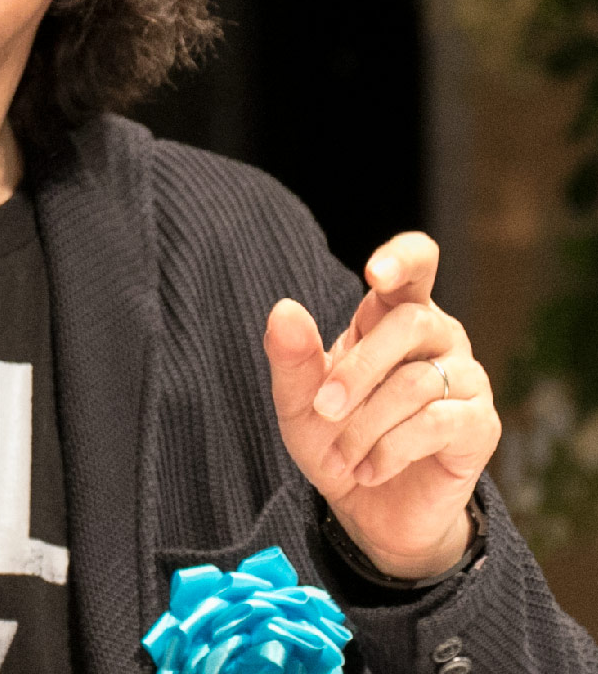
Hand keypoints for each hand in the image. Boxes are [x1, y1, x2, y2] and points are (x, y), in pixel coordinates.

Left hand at [264, 232, 500, 579]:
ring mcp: (466, 379)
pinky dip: (391, 450)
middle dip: (357, 370)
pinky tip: (368, 470)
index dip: (402, 258)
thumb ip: (291, 356)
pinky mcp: (481, 426)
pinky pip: (437, 423)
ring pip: (416, 382)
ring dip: (366, 426)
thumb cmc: (333, 438)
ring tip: (342, 457)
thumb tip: (284, 308)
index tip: (375, 273)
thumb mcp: (299, 401)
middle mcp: (440, 337)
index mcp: (393, 314)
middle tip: (324, 410)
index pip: (417, 263)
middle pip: (410, 323)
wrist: (367, 507)